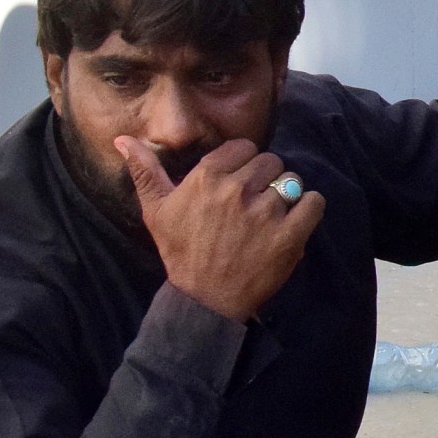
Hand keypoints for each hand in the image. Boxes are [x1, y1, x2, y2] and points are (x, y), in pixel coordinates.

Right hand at [118, 137, 324, 322]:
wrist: (204, 298)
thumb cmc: (180, 252)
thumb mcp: (155, 211)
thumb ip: (144, 171)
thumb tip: (123, 139)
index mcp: (206, 177)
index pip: (243, 147)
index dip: (244, 163)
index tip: (238, 181)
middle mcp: (237, 190)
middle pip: (271, 162)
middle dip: (265, 179)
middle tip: (254, 202)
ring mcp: (265, 212)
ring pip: (291, 181)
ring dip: (286, 195)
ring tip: (272, 215)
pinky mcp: (289, 234)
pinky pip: (314, 202)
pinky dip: (309, 208)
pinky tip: (295, 220)